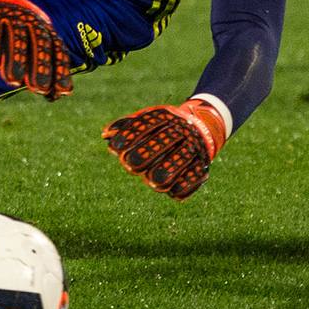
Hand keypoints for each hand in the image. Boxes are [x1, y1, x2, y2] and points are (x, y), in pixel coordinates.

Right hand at [0, 0, 72, 99]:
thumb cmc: (15, 25)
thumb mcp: (31, 39)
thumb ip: (42, 64)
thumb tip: (57, 96)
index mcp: (44, 28)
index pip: (57, 50)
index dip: (60, 70)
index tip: (63, 92)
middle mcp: (31, 20)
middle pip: (39, 43)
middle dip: (40, 66)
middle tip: (38, 89)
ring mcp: (11, 14)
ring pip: (16, 37)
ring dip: (16, 58)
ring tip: (13, 80)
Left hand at [102, 99, 227, 199]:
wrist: (203, 125)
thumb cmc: (165, 127)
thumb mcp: (148, 121)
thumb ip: (127, 126)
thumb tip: (105, 134)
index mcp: (165, 117)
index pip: (146, 124)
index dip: (130, 136)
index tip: (115, 149)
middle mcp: (181, 130)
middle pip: (164, 140)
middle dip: (146, 153)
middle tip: (131, 165)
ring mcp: (194, 146)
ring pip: (182, 157)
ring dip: (166, 170)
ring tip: (152, 182)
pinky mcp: (203, 163)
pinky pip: (196, 174)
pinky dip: (186, 184)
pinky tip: (173, 192)